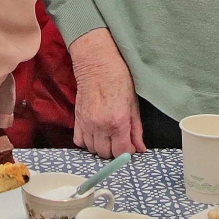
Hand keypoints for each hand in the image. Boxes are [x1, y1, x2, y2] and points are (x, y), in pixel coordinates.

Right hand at [68, 27, 144, 157]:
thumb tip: (140, 148)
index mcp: (118, 122)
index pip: (121, 152)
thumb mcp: (134, 105)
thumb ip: (136, 130)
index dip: (128, 151)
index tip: (130, 144)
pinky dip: (87, 142)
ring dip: (101, 146)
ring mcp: (86, 124)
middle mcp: (100, 126)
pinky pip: (79, 141)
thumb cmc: (119, 79)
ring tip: (108, 136)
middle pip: (106, 154)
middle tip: (120, 139)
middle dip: (115, 150)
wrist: (97, 64)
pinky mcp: (77, 120)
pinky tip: (95, 133)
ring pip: (93, 149)